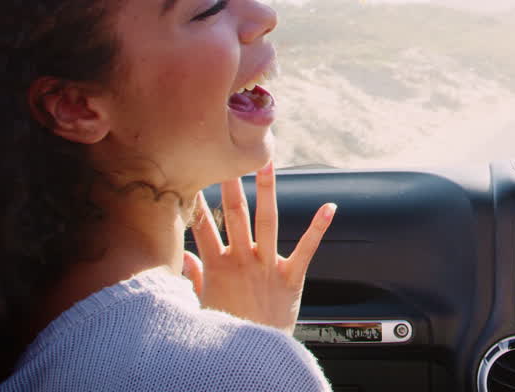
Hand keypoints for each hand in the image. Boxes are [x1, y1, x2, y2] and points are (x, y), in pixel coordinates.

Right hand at [184, 162, 335, 334]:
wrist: (254, 359)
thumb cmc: (228, 332)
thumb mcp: (201, 307)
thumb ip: (192, 279)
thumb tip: (184, 258)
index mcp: (216, 268)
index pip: (201, 227)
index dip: (197, 201)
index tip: (193, 176)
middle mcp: (242, 262)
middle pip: (234, 216)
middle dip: (230, 185)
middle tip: (229, 156)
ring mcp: (267, 267)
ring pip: (267, 222)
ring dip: (267, 192)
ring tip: (265, 165)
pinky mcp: (291, 277)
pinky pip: (307, 248)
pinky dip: (319, 227)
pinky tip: (330, 207)